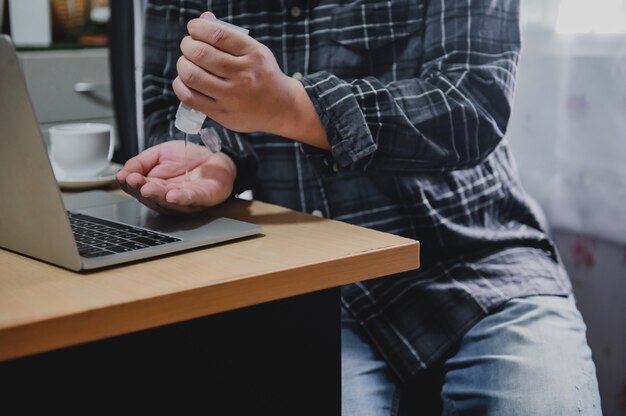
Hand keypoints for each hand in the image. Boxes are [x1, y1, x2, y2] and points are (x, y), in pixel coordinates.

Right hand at [116, 141, 235, 214]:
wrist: (213, 156)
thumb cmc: (186, 158)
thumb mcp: (158, 154)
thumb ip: (141, 162)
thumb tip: (123, 172)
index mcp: (154, 186)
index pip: (137, 188)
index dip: (130, 184)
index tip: (123, 177)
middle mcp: (167, 197)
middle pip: (150, 197)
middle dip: (140, 189)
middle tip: (133, 181)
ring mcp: (184, 201)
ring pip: (168, 201)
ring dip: (157, 195)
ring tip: (147, 188)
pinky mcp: (202, 199)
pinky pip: (190, 200)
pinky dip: (180, 198)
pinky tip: (172, 195)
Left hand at [174, 12, 327, 148]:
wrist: (281, 108)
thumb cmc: (264, 76)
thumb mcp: (255, 52)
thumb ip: (229, 36)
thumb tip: (203, 20)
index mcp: (254, 55)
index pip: (217, 35)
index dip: (198, 28)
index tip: (193, 28)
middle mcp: (244, 75)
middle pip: (200, 54)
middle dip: (187, 45)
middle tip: (188, 46)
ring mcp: (232, 96)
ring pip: (191, 75)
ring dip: (182, 65)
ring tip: (186, 63)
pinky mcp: (223, 113)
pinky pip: (190, 97)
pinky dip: (180, 85)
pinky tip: (185, 81)